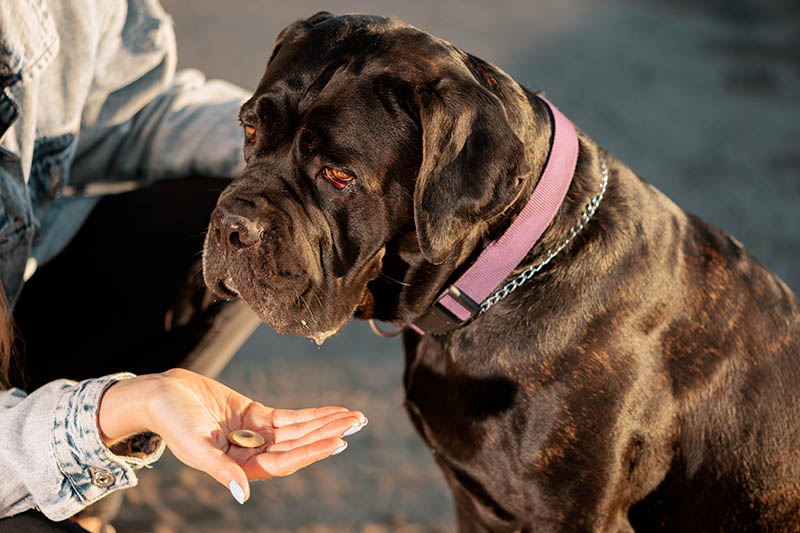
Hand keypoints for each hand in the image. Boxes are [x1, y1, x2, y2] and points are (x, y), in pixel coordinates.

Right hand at [98, 368, 365, 502]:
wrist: (162, 394)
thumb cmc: (173, 421)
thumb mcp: (195, 446)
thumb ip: (220, 470)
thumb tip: (242, 496)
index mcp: (238, 467)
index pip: (284, 461)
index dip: (312, 451)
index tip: (339, 440)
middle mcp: (252, 454)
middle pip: (298, 446)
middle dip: (329, 434)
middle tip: (359, 422)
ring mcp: (256, 435)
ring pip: (298, 431)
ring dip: (326, 423)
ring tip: (355, 416)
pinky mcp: (256, 416)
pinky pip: (290, 418)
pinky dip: (311, 415)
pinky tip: (333, 412)